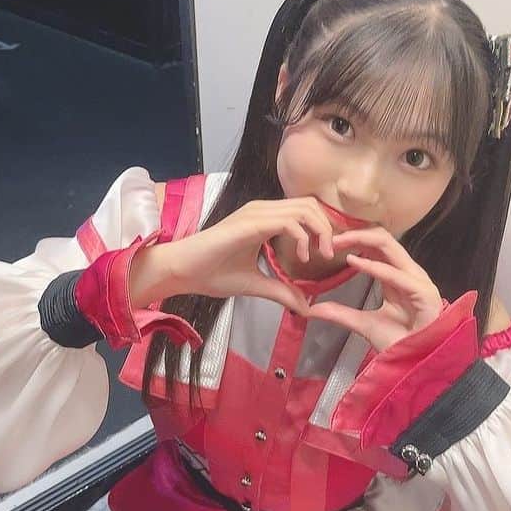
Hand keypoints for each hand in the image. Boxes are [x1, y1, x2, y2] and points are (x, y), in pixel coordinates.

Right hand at [164, 197, 335, 315]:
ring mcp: (255, 213)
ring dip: (319, 231)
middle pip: (310, 204)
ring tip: (318, 255)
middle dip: (327, 227)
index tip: (328, 253)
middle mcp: (262, 210)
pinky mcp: (249, 223)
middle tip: (329, 254)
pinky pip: (288, 222)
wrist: (181, 271)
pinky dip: (303, 238)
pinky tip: (301, 258)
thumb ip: (281, 291)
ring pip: (304, 208)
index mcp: (264, 219)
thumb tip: (305, 306)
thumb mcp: (255, 285)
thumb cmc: (211, 273)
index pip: (304, 211)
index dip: (323, 228)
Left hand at [305, 227, 443, 351]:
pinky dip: (374, 267)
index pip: (377, 247)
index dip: (353, 239)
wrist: (418, 364)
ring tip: (338, 243)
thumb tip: (312, 309)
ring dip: (361, 241)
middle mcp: (408, 273)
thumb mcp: (363, 324)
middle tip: (329, 236)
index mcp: (397, 276)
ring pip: (390, 247)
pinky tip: (353, 263)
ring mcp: (418, 281)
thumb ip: (341, 314)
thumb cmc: (399, 343)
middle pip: (383, 240)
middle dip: (355, 234)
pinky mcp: (424, 293)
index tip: (328, 242)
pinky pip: (396, 275)